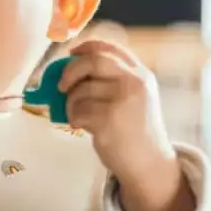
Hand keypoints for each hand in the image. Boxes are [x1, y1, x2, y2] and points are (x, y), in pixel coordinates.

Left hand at [57, 39, 193, 210]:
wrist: (149, 162)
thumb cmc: (134, 130)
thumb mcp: (135, 97)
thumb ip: (113, 79)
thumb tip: (70, 66)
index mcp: (141, 74)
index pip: (110, 48)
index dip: (87, 47)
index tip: (72, 53)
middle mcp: (135, 83)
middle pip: (92, 62)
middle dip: (70, 71)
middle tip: (61, 86)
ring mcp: (123, 100)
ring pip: (80, 90)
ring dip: (71, 104)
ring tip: (81, 116)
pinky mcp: (109, 120)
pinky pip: (77, 111)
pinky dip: (74, 119)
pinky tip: (84, 127)